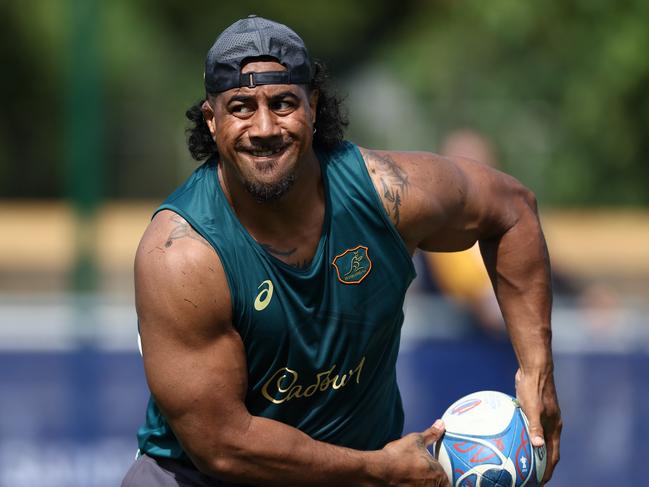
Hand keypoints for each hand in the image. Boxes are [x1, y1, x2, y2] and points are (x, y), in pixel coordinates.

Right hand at [381, 420, 450, 485]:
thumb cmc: (398, 455)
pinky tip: (411, 481)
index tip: (444, 476)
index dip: (446, 479)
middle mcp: (432, 485)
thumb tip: (441, 424)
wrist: (380, 469)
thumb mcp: (416, 440)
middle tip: (434, 477)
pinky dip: (417, 486)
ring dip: (428, 484)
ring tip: (420, 478)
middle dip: (438, 482)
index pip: (450, 482)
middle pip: (442, 486)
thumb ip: (431, 434)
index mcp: (437, 472)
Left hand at [515, 368, 561, 484]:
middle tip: (528, 476)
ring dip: (531, 451)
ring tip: (519, 461)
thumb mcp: (533, 408)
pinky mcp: (533, 410)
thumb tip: (538, 445)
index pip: (553, 455)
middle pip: (547, 450)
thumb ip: (535, 426)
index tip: (540, 482)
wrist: (534, 368)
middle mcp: (550, 424)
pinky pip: (528, 428)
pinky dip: (523, 436)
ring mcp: (542, 417)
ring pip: (537, 439)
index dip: (548, 470)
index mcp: (554, 427)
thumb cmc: (534, 388)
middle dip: (540, 465)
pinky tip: (510, 439)